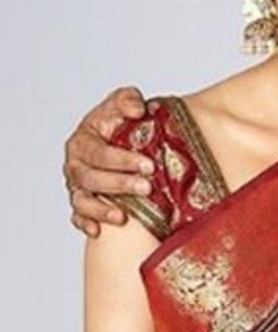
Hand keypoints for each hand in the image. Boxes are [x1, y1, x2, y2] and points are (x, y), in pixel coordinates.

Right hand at [64, 86, 150, 236]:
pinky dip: (86, 223)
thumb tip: (136, 109)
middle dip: (119, 184)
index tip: (148, 164)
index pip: (97, 151)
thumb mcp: (124, 104)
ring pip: (82, 200)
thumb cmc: (122, 123)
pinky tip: (98, 231)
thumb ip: (127, 100)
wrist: (123, 141)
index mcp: (83, 140)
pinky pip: (78, 216)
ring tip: (124, 216)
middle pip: (90, 177)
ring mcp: (78, 185)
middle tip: (147, 187)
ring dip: (101, 209)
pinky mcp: (82, 202)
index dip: (122, 159)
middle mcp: (76, 164)